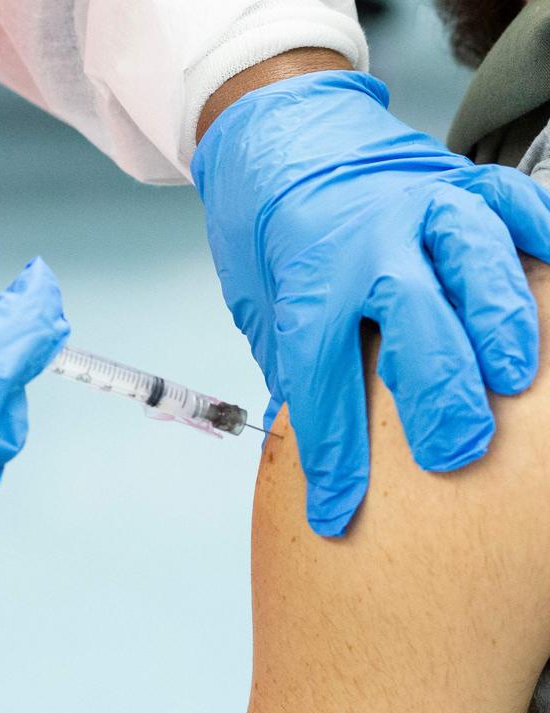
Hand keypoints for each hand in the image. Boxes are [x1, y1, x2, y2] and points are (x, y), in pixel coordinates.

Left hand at [192, 70, 549, 535]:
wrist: (279, 130)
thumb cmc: (267, 225)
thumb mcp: (261, 300)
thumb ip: (294, 357)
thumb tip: (314, 428)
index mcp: (308, 276)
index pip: (320, 378)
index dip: (331, 455)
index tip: (335, 514)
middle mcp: (370, 238)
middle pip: (414, 321)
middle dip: (438, 394)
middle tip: (453, 453)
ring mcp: (422, 202)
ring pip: (477, 259)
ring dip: (503, 322)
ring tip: (514, 378)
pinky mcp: (460, 177)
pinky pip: (516, 203)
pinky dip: (545, 237)